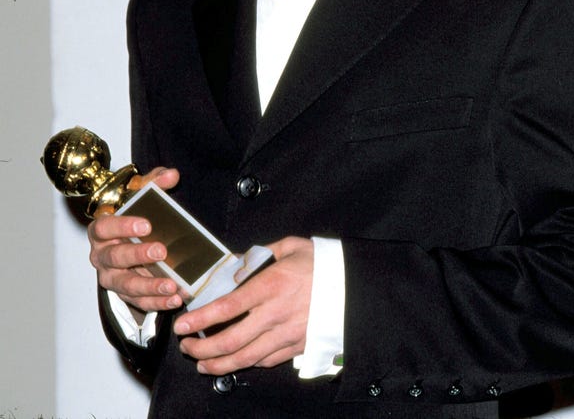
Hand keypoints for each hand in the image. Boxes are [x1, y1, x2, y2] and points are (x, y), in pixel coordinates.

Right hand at [88, 166, 182, 314]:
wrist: (130, 239)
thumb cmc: (133, 215)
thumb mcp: (140, 195)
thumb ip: (154, 182)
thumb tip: (171, 174)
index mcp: (101, 230)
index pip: (104, 227)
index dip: (123, 226)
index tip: (146, 225)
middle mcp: (102, 256)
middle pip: (114, 258)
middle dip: (138, 256)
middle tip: (161, 252)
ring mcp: (112, 278)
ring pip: (126, 286)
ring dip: (149, 286)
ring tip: (172, 286)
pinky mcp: (125, 295)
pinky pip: (139, 302)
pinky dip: (157, 302)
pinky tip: (175, 298)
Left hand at [174, 236, 312, 373]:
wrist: (353, 286)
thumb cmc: (321, 263)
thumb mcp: (290, 246)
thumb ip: (259, 255)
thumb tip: (236, 265)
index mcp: (270, 285)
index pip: (226, 307)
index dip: (200, 319)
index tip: (182, 324)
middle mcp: (275, 314)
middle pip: (230, 341)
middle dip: (201, 349)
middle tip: (186, 347)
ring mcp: (286, 335)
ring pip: (244, 359)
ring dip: (218, 364)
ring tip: (201, 363)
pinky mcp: (296, 347)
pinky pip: (265, 361)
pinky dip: (246, 364)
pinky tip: (234, 361)